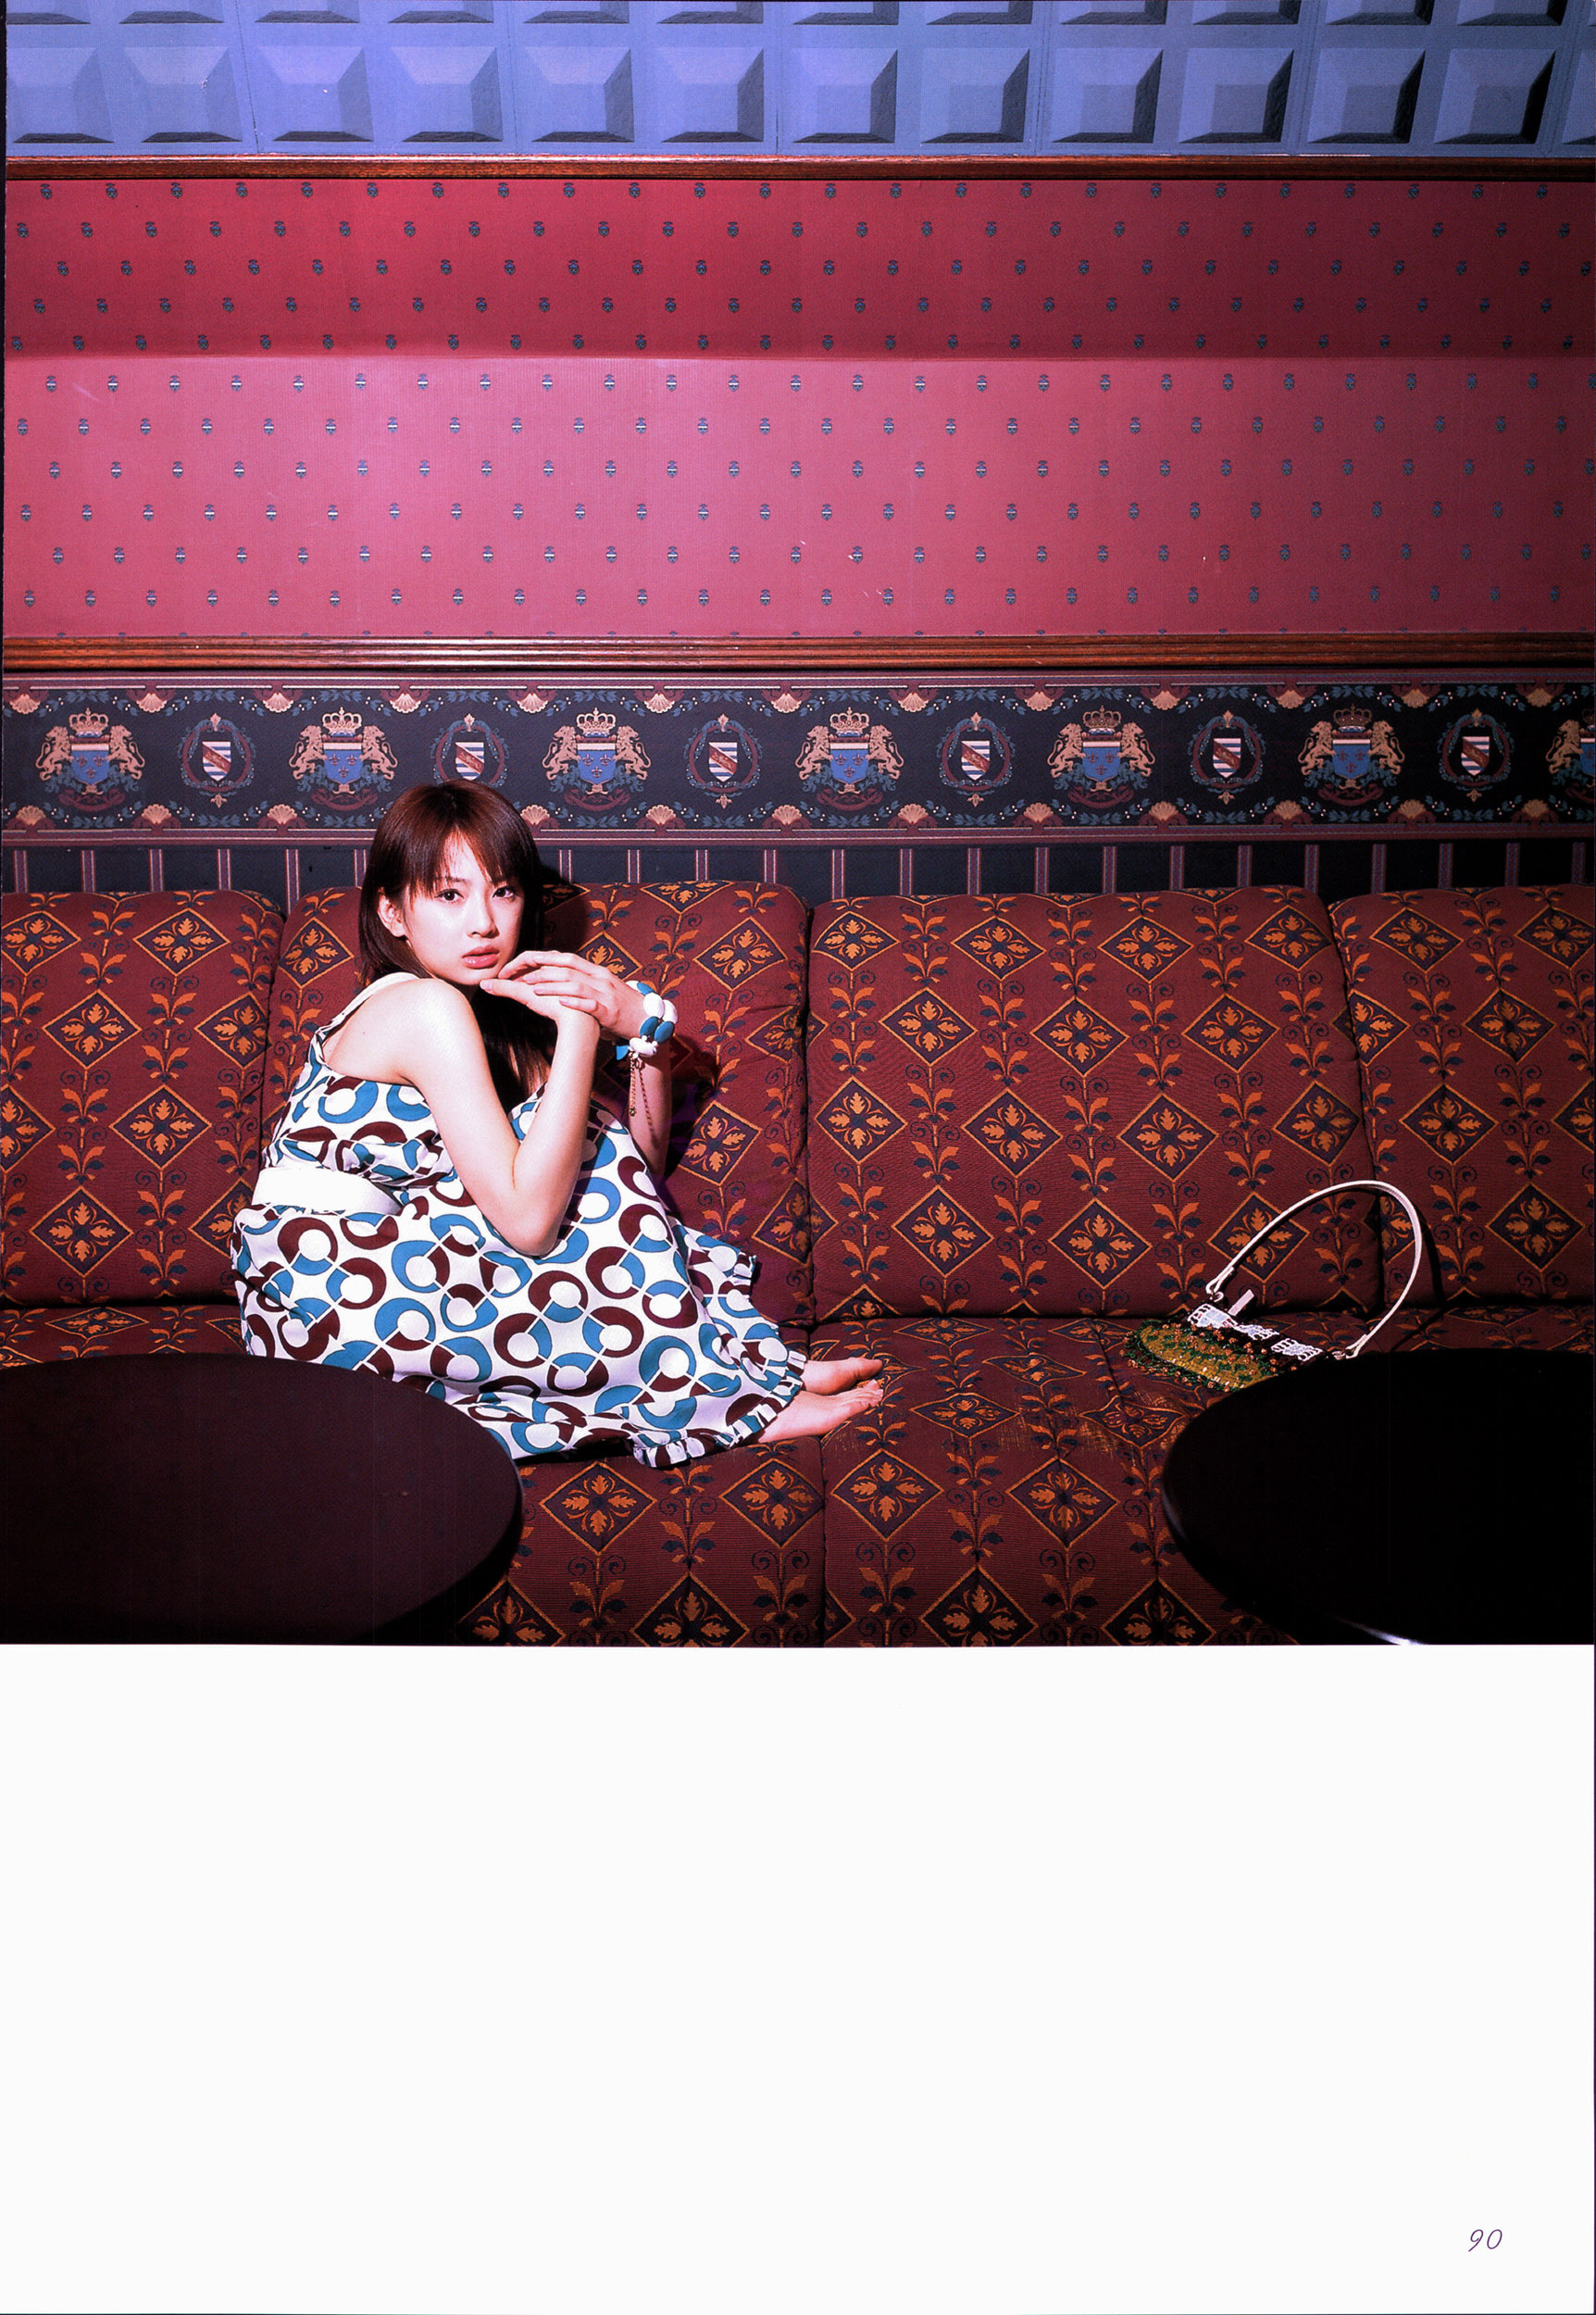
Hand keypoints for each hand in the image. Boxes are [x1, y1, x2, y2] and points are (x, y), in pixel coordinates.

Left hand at [494, 951, 651, 1039]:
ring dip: (553, 986)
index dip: (546, 958)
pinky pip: (590, 1005)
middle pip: (568, 969)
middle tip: (522, 975)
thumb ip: (583, 981)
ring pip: (575, 985)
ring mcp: (606, 994)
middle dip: (543, 971)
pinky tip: (561, 1003)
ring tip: (533, 989)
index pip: (568, 959)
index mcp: (597, 971)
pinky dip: (575, 1003)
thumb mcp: (603, 988)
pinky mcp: (610, 1012)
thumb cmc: (621, 1005)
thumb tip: (559, 978)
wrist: (647, 1019)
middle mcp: (600, 979)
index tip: (526, 961)